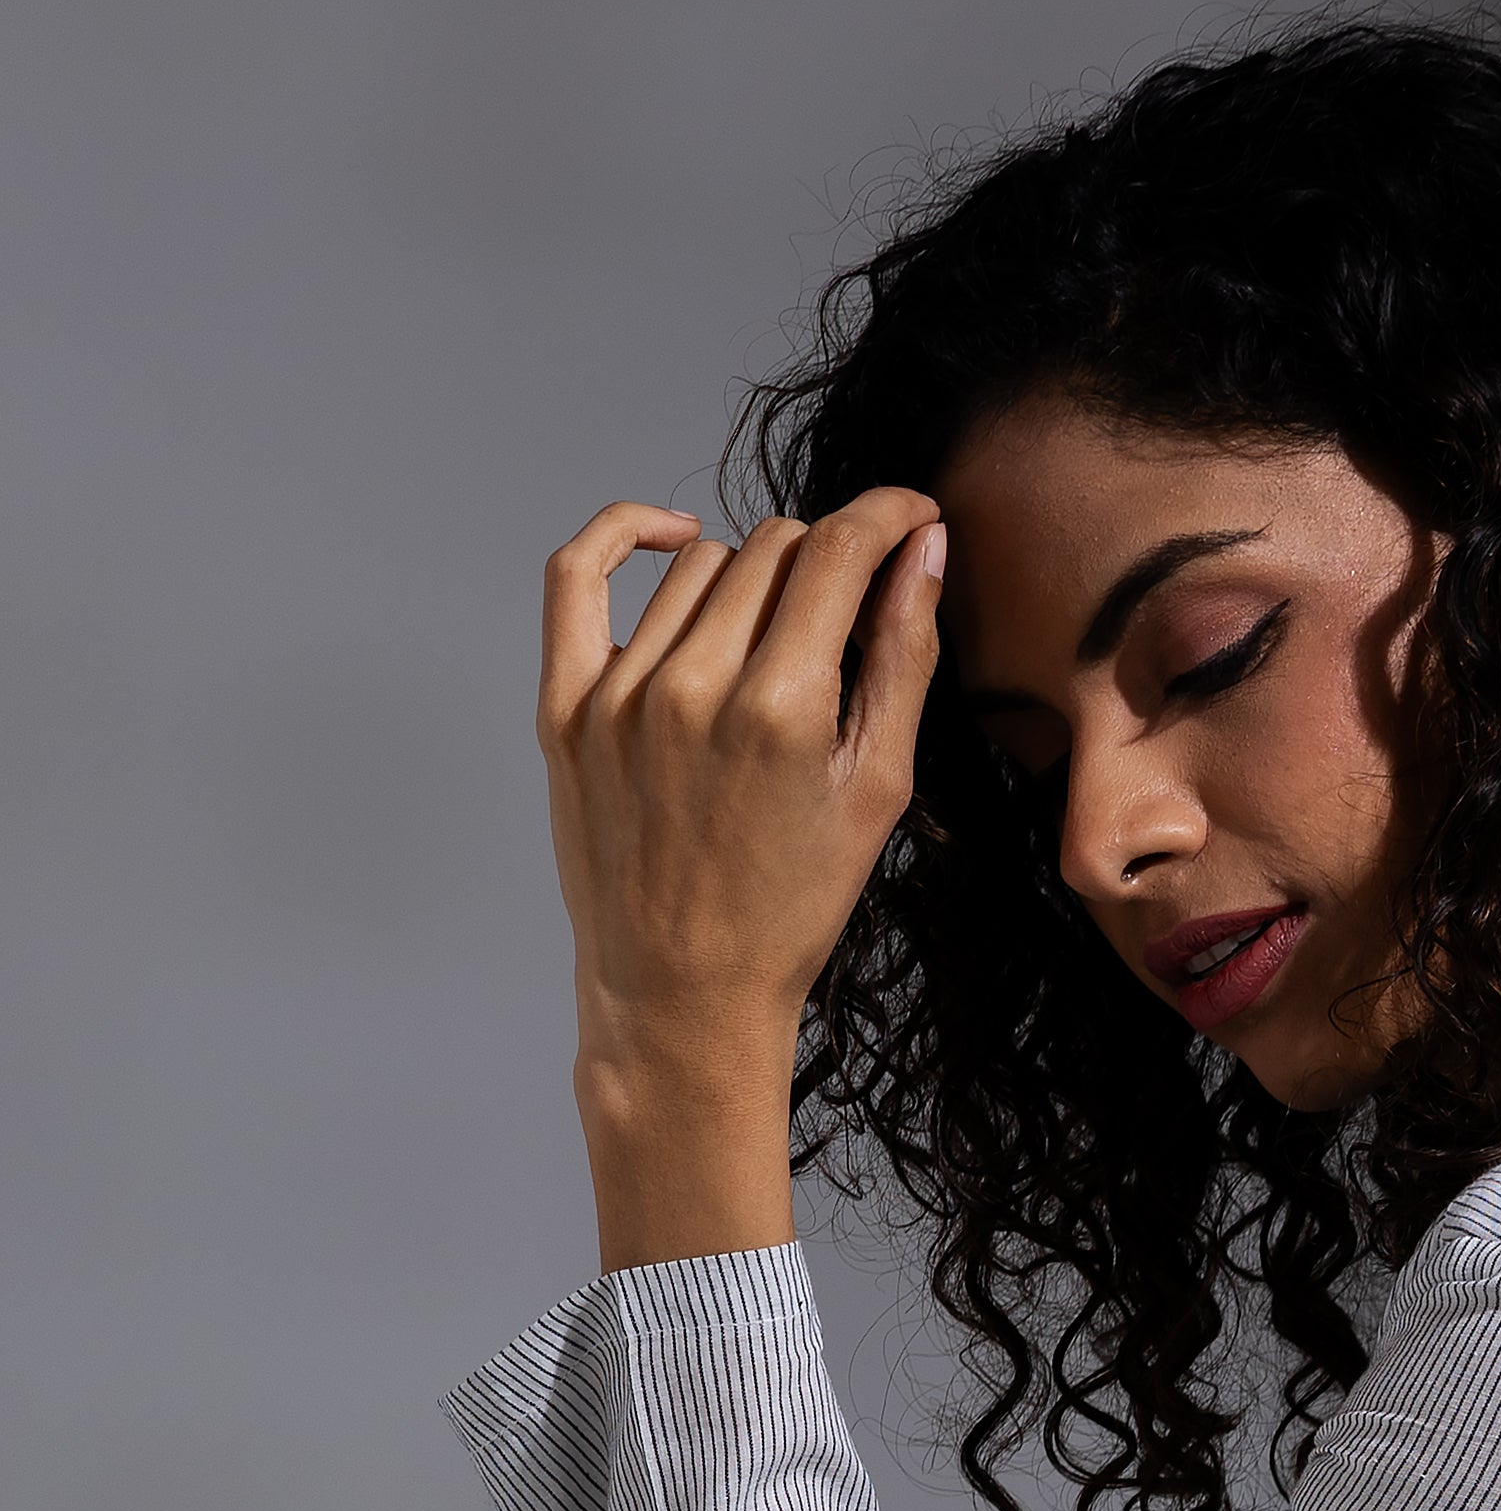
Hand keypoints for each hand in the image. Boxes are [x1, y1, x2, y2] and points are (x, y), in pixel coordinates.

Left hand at [538, 487, 945, 1266]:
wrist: (684, 994)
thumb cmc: (792, 909)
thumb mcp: (878, 792)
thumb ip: (904, 660)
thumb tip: (924, 549)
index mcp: (783, 709)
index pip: (838, 550)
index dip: (887, 517)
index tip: (910, 516)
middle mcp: (694, 687)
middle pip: (775, 550)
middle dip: (826, 565)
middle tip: (848, 620)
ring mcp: (619, 695)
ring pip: (702, 564)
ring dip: (748, 581)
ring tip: (771, 647)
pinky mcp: (566, 708)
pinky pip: (581, 572)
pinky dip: (628, 534)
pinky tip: (672, 536)